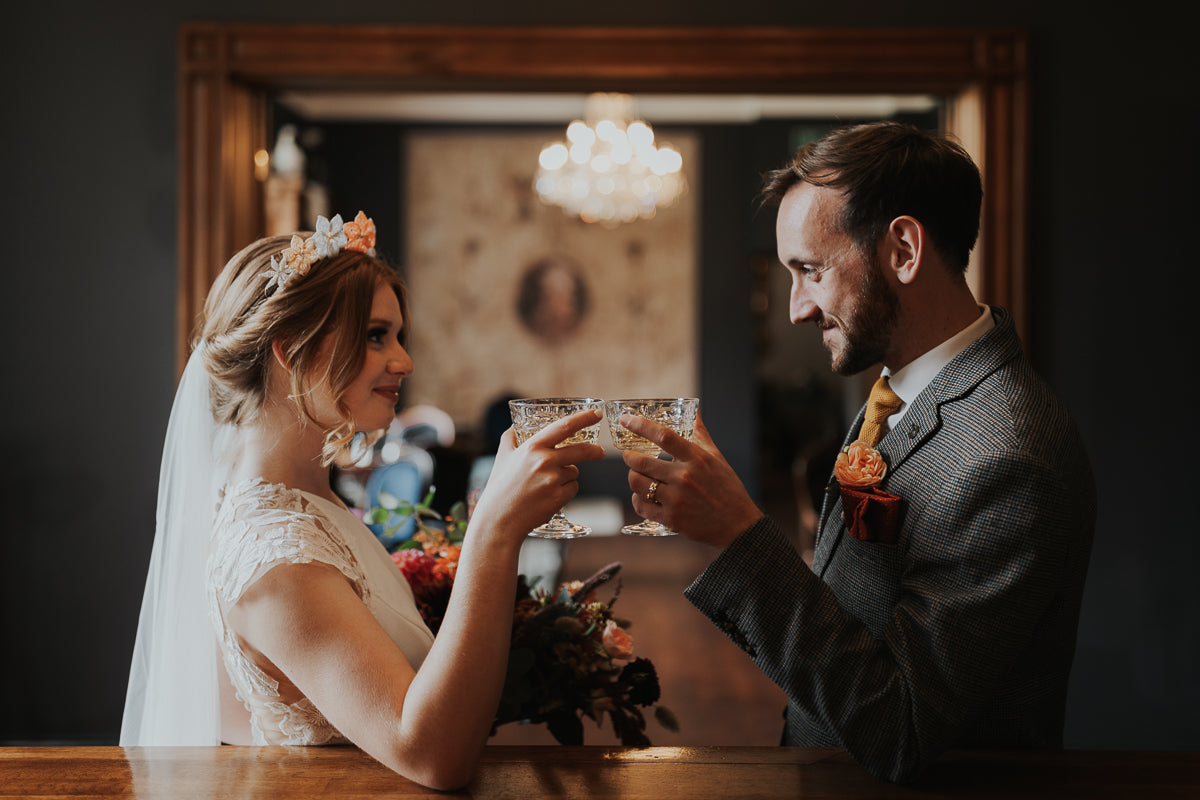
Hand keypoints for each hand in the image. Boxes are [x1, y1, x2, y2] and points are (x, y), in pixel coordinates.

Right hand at [469, 409, 604, 542]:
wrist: (499, 519)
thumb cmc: (499, 487)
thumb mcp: (503, 457)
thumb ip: (511, 437)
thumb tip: (517, 424)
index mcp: (532, 447)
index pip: (564, 427)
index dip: (584, 418)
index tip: (597, 413)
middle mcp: (544, 461)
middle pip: (581, 450)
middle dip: (595, 451)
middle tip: (600, 452)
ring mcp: (553, 480)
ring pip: (574, 471)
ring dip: (567, 475)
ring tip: (545, 486)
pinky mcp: (559, 497)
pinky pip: (572, 488)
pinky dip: (565, 490)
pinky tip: (548, 496)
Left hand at [620, 412, 762, 547]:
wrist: (738, 524)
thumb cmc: (727, 488)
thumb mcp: (716, 457)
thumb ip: (700, 434)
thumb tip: (693, 410)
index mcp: (697, 459)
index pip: (664, 436)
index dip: (641, 426)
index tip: (626, 419)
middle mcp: (685, 478)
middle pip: (642, 461)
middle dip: (629, 456)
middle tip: (629, 455)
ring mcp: (676, 499)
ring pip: (637, 483)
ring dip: (633, 476)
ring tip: (638, 475)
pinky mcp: (671, 519)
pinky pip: (641, 505)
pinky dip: (637, 499)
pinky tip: (643, 496)